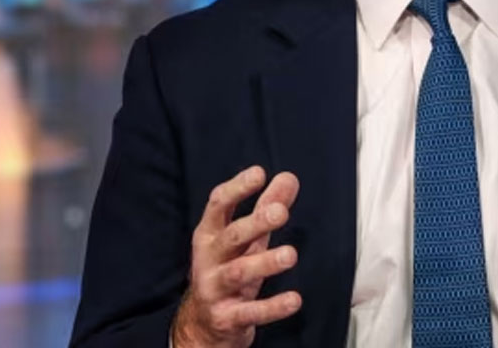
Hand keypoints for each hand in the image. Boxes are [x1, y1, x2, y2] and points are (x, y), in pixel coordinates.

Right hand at [172, 167, 301, 347]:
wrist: (203, 324)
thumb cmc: (227, 269)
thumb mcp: (246, 239)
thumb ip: (265, 208)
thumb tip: (288, 178)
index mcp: (210, 234)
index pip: (218, 205)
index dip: (237, 188)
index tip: (258, 173)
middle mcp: (208, 259)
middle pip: (231, 237)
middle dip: (255, 223)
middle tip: (280, 212)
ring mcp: (214, 289)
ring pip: (239, 273)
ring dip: (264, 263)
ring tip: (290, 255)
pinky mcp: (226, 318)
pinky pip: (250, 312)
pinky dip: (272, 307)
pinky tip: (294, 300)